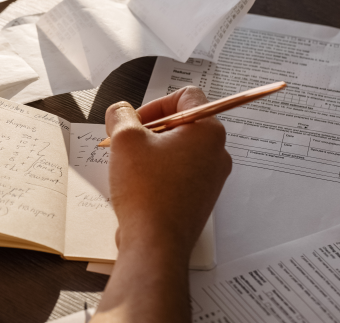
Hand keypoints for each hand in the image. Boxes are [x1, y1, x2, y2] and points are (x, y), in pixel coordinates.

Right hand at [90, 88, 231, 321]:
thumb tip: (122, 112)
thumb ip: (121, 115)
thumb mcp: (124, 139)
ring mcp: (212, 178)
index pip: (187, 96)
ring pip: (180, 149)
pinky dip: (159, 171)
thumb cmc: (146, 189)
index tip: (136, 120)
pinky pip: (180, 172)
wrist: (155, 243)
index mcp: (208, 132)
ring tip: (129, 164)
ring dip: (153, 150)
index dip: (156, 102)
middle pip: (183, 123)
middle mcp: (217, 153)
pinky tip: (138, 184)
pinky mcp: (201, 198)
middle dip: (151, 128)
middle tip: (127, 141)